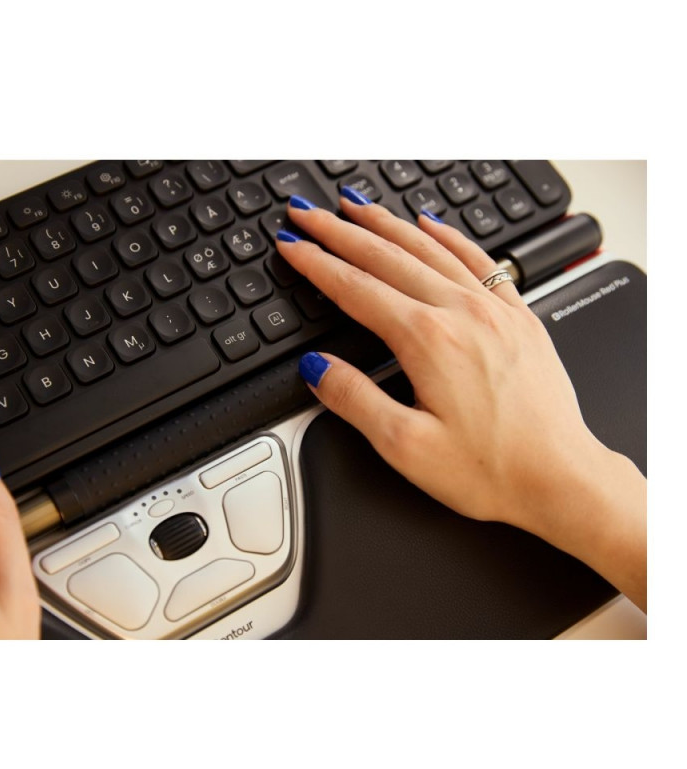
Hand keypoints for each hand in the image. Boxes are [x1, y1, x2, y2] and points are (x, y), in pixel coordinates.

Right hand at [277, 192, 645, 610]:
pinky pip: (479, 259)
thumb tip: (317, 366)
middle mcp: (462, 313)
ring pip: (429, 248)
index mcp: (428, 340)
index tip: (291, 245)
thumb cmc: (491, 469)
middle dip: (340, 231)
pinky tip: (430, 224)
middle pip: (387, 257)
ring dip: (386, 223)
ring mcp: (494, 310)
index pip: (356, 288)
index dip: (316, 263)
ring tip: (355, 205)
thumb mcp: (405, 446)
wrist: (561, 478)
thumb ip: (354, 399)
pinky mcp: (519, 317)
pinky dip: (448, 236)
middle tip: (308, 213)